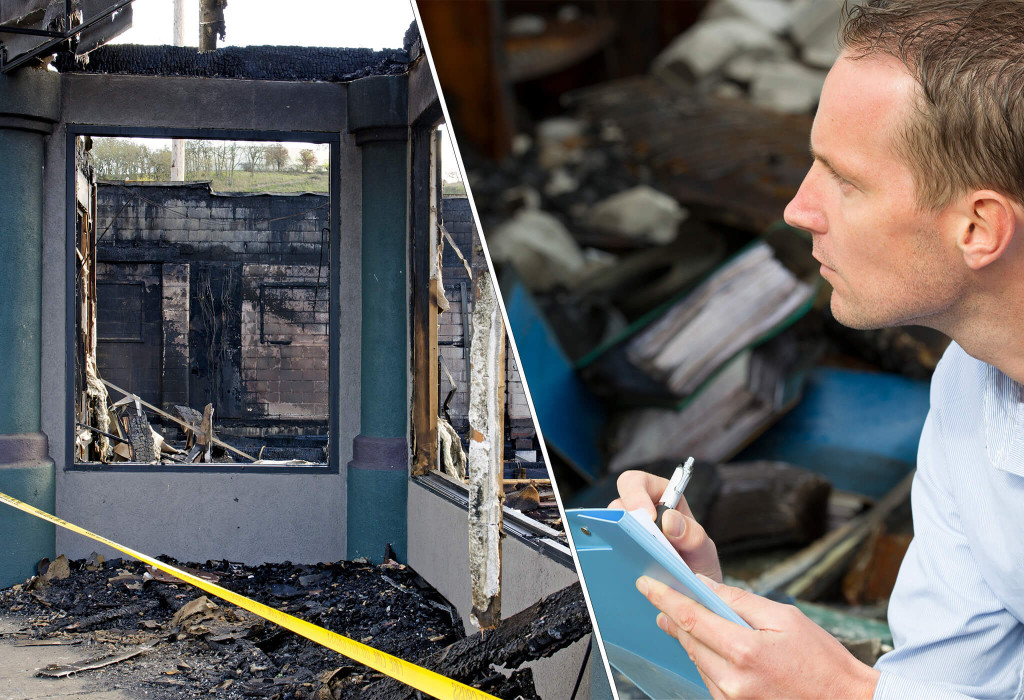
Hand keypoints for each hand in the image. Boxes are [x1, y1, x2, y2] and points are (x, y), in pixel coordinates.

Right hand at [609, 470, 721, 581]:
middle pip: (618, 503)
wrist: (694, 594)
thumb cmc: (699, 563)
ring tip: (637, 558)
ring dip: (619, 541)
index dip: (637, 494)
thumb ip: (693, 534)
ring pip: (610, 528)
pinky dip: (616, 559)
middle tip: (635, 537)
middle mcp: (640, 513)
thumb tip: (669, 520)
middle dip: (622, 517)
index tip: (648, 516)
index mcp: (662, 499)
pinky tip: (631, 571)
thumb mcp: (704, 549)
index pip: (639, 482)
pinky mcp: (620, 553)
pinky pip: (608, 551)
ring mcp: (628, 533)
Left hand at [637, 575, 879, 699]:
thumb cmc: (821, 660)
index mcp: (745, 651)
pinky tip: (712, 648)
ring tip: (685, 620)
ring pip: (696, 660)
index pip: (690, 617)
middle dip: (672, 616)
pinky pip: (709, 680)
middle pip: (688, 640)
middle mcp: (733, 680)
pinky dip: (706, 660)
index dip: (664, 598)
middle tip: (660, 598)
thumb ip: (740, 601)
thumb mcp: (785, 618)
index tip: (646, 583)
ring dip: (689, 639)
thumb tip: (705, 586)